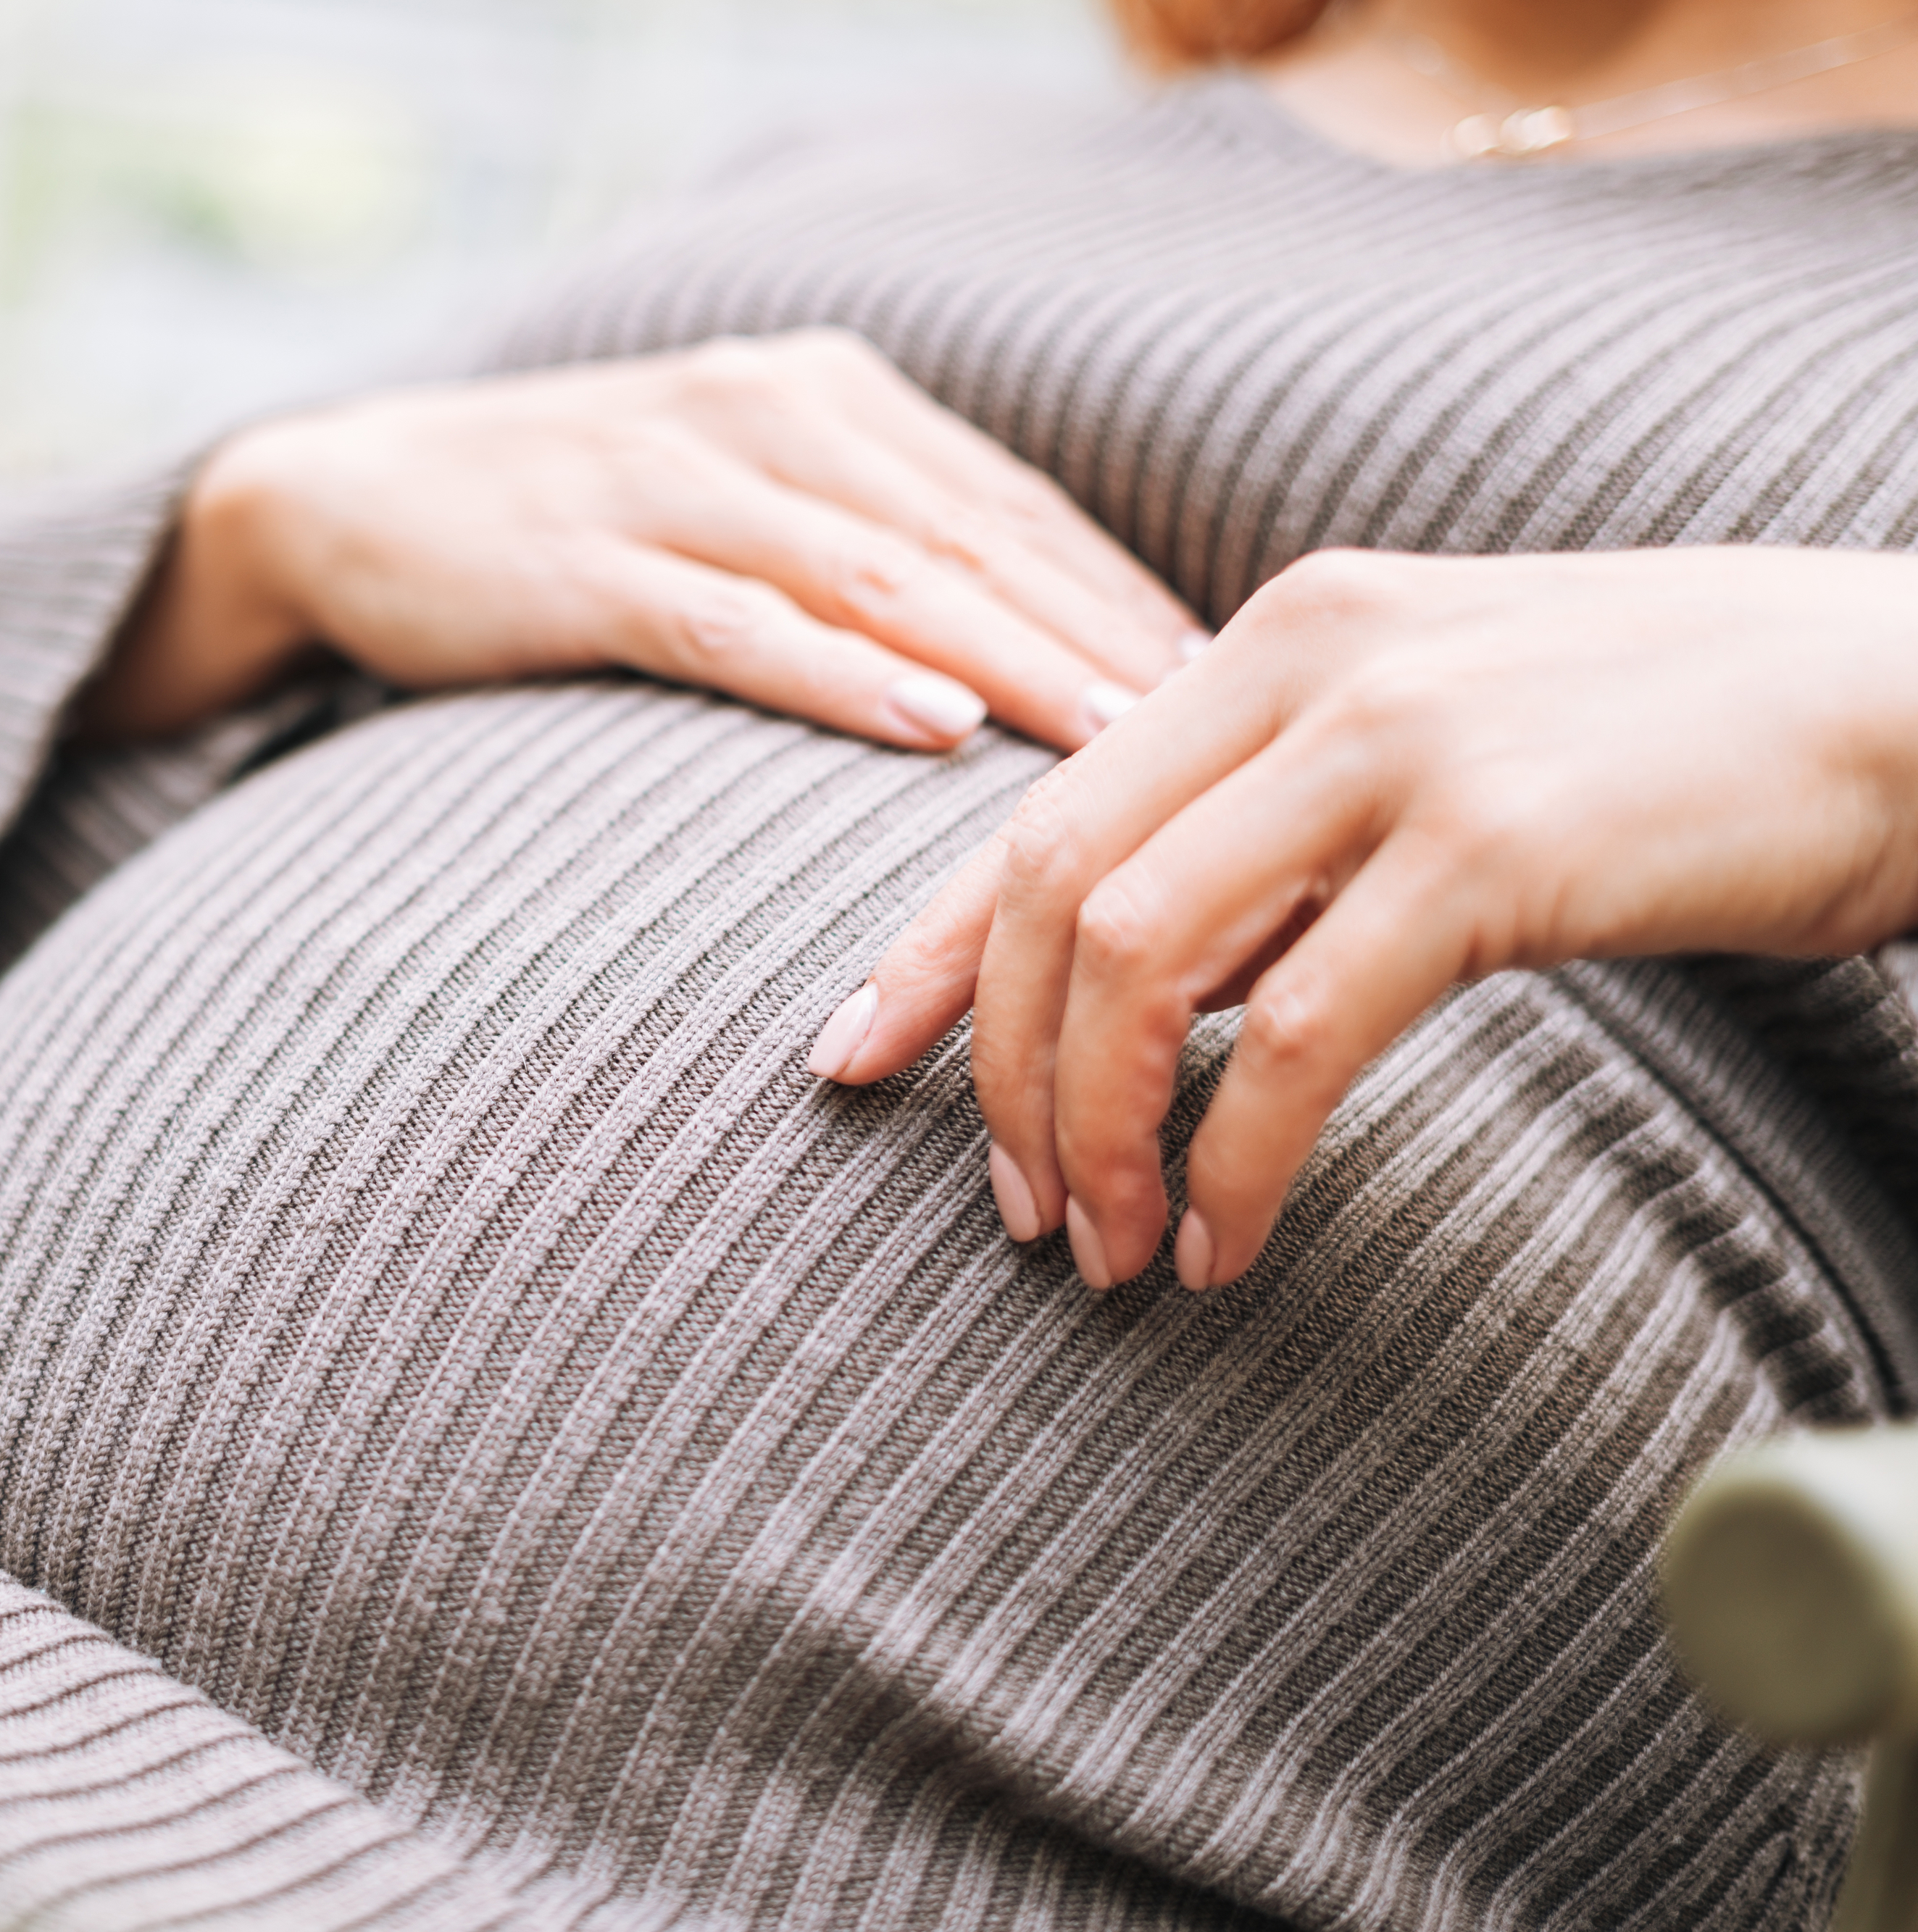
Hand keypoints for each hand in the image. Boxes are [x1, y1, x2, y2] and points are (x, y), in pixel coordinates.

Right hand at [78, 329, 1201, 748]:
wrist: (350, 494)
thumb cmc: (570, 523)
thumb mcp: (734, 499)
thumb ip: (862, 547)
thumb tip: (1012, 659)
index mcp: (827, 400)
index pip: (1010, 505)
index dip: (1122, 592)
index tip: (1230, 688)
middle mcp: (771, 416)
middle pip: (970, 538)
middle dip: (1101, 636)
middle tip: (1222, 732)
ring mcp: (676, 482)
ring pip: (879, 577)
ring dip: (1009, 658)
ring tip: (1119, 738)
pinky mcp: (590, 559)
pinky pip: (740, 621)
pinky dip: (840, 674)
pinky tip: (930, 726)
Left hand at [808, 546, 1917, 1292]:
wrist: (1909, 702)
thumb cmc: (1670, 754)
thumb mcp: (1434, 763)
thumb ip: (1279, 847)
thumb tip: (1148, 1000)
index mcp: (1279, 638)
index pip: (1040, 809)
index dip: (928, 950)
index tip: (851, 1060)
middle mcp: (1311, 665)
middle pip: (1055, 888)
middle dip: (1004, 1072)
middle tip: (1015, 1214)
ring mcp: (1401, 743)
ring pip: (1140, 957)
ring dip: (1097, 1127)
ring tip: (1106, 1251)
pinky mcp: (1497, 844)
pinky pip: (1300, 1036)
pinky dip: (1234, 1158)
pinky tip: (1224, 1245)